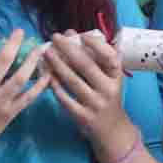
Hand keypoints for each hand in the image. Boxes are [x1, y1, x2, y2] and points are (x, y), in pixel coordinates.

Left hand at [43, 30, 137, 151]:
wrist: (111, 128)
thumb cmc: (106, 95)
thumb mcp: (108, 77)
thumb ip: (94, 56)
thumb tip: (71, 34)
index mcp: (116, 77)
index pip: (110, 58)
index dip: (96, 45)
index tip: (82, 36)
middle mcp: (108, 90)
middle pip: (86, 66)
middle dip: (68, 49)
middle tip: (55, 37)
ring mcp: (95, 104)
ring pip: (73, 81)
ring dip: (57, 65)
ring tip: (47, 52)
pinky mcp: (82, 116)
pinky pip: (65, 98)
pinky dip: (55, 85)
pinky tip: (46, 75)